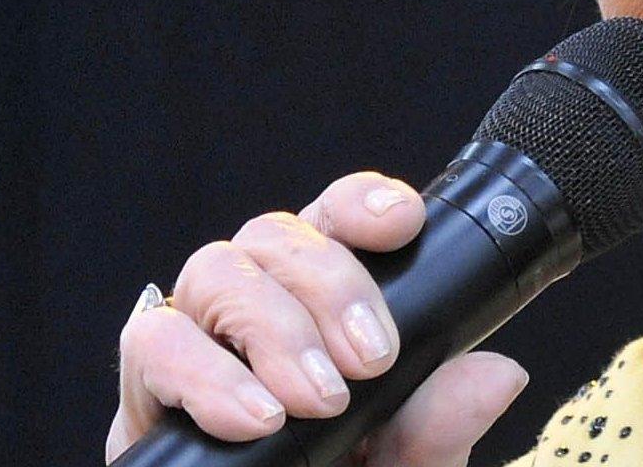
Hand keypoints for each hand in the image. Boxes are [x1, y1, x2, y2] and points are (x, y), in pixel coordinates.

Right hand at [107, 171, 528, 465]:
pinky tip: (253, 415)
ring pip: (215, 270)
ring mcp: (196, 340)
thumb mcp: (405, 465)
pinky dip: (203, 373)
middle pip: (276, 233)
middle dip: (330, 285)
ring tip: (314, 400)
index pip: (336, 217)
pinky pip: (152, 342)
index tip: (405, 223)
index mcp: (321, 304)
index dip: (364, 203)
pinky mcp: (144, 391)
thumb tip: (498, 374)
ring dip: (273, 327)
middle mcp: (255, 307)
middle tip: (370, 361)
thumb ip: (441, 424)